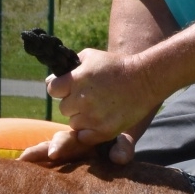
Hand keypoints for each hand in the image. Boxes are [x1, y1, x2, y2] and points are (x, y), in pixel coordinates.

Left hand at [16, 48, 156, 167]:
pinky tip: (102, 119)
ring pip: (73, 123)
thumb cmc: (115, 66)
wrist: (144, 80)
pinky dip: (90, 131)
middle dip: (73, 103)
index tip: (71, 87)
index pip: (52, 90)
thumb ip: (68, 67)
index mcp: (76, 79)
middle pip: (63, 108)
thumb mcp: (90, 57)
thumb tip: (50, 81)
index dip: (60, 88)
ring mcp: (93, 117)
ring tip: (99, 107)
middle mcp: (82, 99)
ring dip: (82, 117)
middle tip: (90, 97)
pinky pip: (84, 136)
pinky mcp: (103, 131)